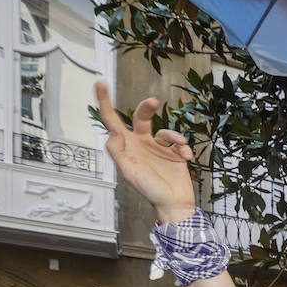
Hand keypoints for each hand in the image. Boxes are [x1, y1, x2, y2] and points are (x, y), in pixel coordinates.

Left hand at [95, 81, 195, 223]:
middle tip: (154, 101)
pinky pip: (178, 142)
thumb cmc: (150, 191)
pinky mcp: (174, 153)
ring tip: (182, 145)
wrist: (175, 204)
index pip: (112, 121)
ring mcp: (159, 148)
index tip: (100, 83)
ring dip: (174, 134)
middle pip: (141, 118)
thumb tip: (113, 131)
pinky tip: (186, 157)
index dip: (105, 102)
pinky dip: (183, 148)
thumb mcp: (129, 171)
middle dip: (147, 108)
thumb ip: (118, 151)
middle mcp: (142, 144)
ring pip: (164, 130)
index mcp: (127, 147)